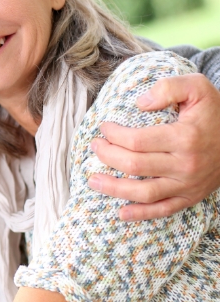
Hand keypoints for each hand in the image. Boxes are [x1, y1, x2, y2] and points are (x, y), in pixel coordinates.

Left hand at [88, 73, 219, 220]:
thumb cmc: (214, 110)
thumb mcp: (197, 87)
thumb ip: (168, 88)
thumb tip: (140, 103)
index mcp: (185, 137)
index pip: (136, 141)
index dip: (114, 135)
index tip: (104, 127)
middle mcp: (186, 164)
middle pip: (135, 166)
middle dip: (107, 156)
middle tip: (95, 146)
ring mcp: (188, 184)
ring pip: (144, 193)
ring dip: (114, 188)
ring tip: (93, 180)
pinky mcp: (191, 196)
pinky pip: (164, 209)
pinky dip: (142, 214)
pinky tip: (121, 213)